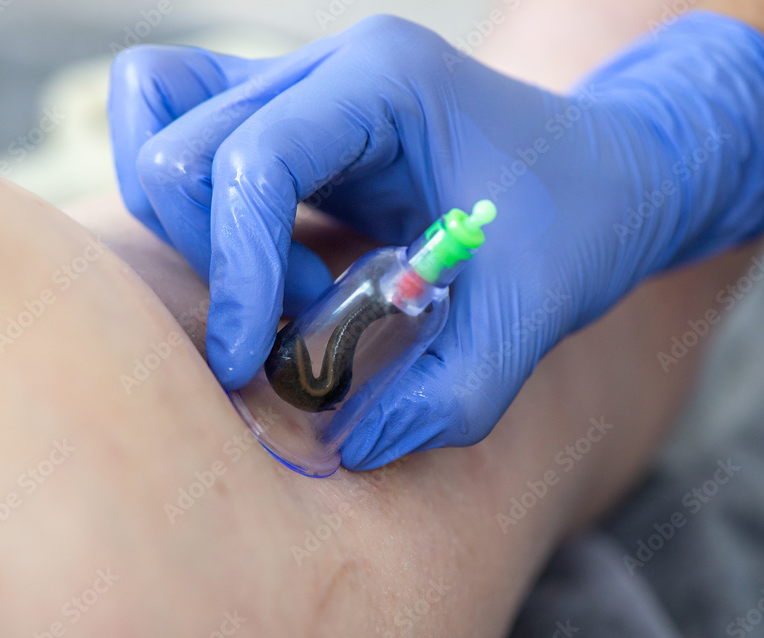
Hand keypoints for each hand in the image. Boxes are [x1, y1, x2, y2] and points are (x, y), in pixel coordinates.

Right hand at [108, 12, 763, 468]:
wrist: (605, 175)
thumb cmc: (580, 221)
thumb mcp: (532, 316)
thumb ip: (449, 393)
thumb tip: (350, 443)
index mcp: (385, 81)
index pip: (254, 159)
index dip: (233, 267)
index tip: (246, 359)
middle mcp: (326, 69)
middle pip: (179, 144)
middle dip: (210, 254)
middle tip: (293, 313)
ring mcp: (298, 87)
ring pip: (158, 126)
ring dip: (188, 229)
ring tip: (280, 286)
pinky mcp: (285, 125)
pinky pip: (187, 147)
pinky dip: (196, 218)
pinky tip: (273, 266)